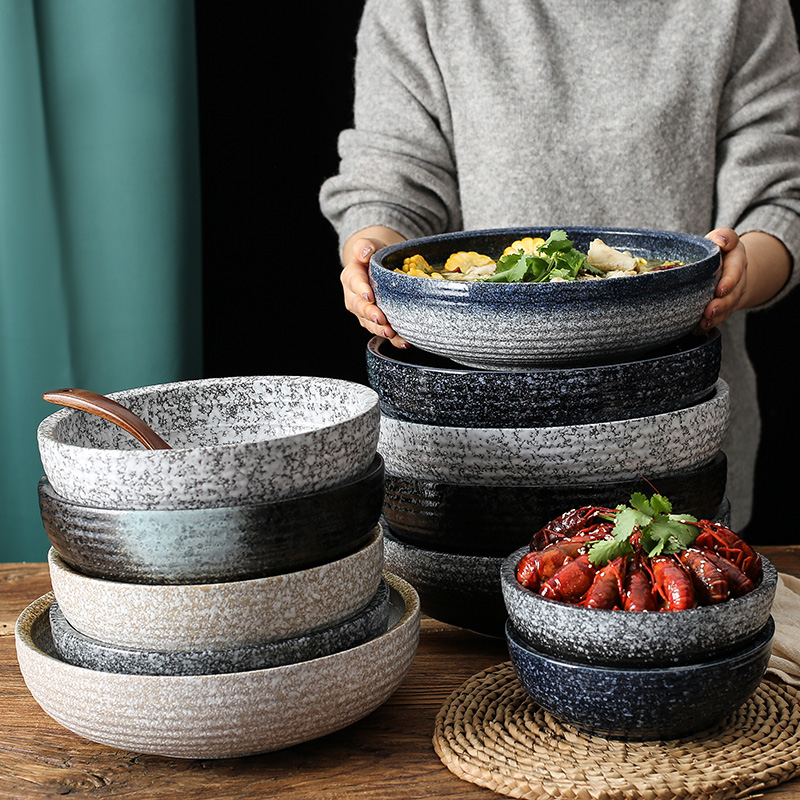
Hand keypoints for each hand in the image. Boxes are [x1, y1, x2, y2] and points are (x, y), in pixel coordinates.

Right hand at [340, 226, 408, 346]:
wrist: (378, 268)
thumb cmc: (375, 255)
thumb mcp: (371, 245)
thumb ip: (364, 245)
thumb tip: (364, 253)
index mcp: (351, 276)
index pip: (354, 282)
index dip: (361, 290)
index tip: (370, 296)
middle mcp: (354, 296)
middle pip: (359, 306)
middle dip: (370, 314)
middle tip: (381, 319)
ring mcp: (363, 311)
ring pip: (368, 322)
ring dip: (379, 329)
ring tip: (391, 333)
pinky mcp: (374, 321)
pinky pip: (381, 330)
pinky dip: (393, 339)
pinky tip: (403, 342)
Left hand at [700, 228, 790, 329]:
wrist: (728, 265)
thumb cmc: (718, 249)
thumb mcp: (721, 238)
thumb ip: (723, 236)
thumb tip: (721, 241)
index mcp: (737, 259)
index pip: (736, 269)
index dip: (730, 281)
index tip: (720, 290)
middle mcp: (738, 278)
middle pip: (733, 293)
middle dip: (722, 304)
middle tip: (709, 311)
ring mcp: (733, 294)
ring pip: (727, 307)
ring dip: (716, 316)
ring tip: (704, 322)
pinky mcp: (726, 305)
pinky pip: (720, 316)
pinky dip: (710, 323)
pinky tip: (699, 328)